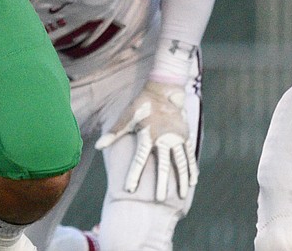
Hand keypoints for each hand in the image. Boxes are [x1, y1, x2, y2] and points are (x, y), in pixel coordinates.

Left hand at [96, 79, 196, 201]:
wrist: (163, 91)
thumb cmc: (142, 105)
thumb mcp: (126, 117)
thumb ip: (114, 133)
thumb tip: (98, 146)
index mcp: (148, 135)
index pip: (140, 159)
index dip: (134, 174)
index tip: (130, 189)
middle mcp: (164, 139)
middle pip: (163, 165)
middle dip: (161, 183)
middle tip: (159, 200)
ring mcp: (177, 138)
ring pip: (180, 162)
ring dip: (181, 179)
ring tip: (181, 196)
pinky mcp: (185, 136)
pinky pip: (190, 155)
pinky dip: (192, 168)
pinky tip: (193, 181)